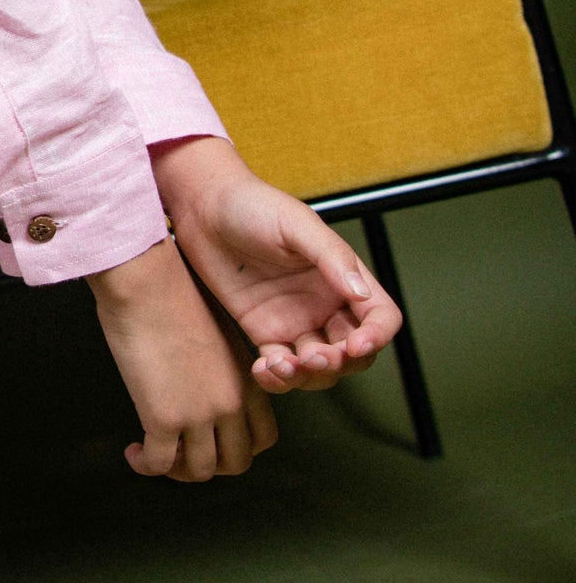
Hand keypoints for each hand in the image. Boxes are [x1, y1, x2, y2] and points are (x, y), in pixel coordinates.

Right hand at [87, 237, 277, 480]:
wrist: (146, 281)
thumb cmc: (172, 293)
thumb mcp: (215, 334)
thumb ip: (219, 367)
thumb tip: (200, 383)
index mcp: (247, 380)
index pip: (264, 438)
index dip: (239, 448)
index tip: (213, 440)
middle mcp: (231, 403)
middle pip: (236, 462)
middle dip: (210, 465)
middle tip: (183, 454)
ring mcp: (200, 414)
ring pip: (201, 471)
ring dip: (177, 471)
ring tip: (154, 454)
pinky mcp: (164, 418)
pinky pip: (160, 464)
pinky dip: (146, 466)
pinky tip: (134, 453)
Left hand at [152, 136, 401, 390]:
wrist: (202, 209)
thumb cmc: (252, 204)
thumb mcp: (296, 223)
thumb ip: (331, 256)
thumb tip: (360, 293)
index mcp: (343, 276)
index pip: (380, 316)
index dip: (377, 336)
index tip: (358, 345)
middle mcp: (325, 303)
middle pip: (354, 352)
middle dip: (342, 363)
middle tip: (317, 359)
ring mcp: (295, 320)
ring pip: (320, 367)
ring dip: (310, 376)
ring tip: (284, 365)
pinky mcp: (264, 331)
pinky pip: (281, 367)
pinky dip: (278, 378)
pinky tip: (265, 368)